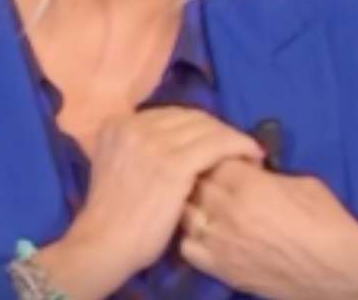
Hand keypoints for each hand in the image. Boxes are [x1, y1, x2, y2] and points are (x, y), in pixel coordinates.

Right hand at [58, 107, 264, 284]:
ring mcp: (153, 142)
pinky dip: (240, 147)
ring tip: (249, 153)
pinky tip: (253, 157)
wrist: (104, 243)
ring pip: (207, 127)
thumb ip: (138, 147)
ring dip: (233, 138)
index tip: (213, 141)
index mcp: (119, 123)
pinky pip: (218, 144)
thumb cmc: (114, 214)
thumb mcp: (116, 165)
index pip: (170, 115)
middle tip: (237, 148)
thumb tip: (176, 142)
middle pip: (190, 117)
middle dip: (217, 130)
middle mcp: (135, 124)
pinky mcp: (174, 162)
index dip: (197, 127)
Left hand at [178, 158, 357, 299]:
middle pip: (195, 181)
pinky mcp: (220, 270)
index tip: (233, 159)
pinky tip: (208, 231)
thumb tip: (250, 170)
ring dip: (194, 202)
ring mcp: (220, 243)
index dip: (222, 154)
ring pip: (185, 211)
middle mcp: (227, 212)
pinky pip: (187, 246)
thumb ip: (268, 174)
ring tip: (210, 202)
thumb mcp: (304, 183)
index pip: (213, 157)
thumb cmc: (332, 225)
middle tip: (219, 177)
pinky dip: (192, 235)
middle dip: (205, 174)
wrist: (343, 277)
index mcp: (249, 185)